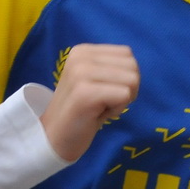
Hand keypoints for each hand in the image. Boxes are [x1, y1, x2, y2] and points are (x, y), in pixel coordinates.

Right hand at [40, 44, 139, 162]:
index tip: (104, 92)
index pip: (127, 54)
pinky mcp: (85, 93)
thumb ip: (112, 68)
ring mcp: (81, 73)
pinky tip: (98, 115)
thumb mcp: (95, 80)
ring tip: (100, 107)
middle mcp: (81, 56)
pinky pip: (124, 96)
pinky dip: (117, 109)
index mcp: (83, 51)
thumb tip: (135, 64)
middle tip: (103, 102)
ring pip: (132, 80)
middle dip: (127, 88)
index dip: (124, 77)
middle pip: (132, 67)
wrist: (54, 138)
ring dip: (122, 100)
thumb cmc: (81, 112)